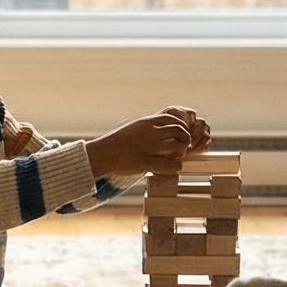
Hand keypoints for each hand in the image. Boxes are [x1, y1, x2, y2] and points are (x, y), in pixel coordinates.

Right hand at [89, 108, 205, 175]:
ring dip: (181, 154)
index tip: (181, 134)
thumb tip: (162, 128)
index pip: (173, 119)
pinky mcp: (145, 162)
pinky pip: (168, 164)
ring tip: (177, 158)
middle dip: (185, 140)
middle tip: (183, 148)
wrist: (102, 153)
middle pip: (179, 132)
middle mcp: (150, 133)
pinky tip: (172, 168)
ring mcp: (148, 147)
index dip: (181, 127)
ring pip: (177, 147)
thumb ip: (149, 127)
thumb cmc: (117, 142)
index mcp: (147, 122)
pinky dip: (175, 167)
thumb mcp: (135, 127)